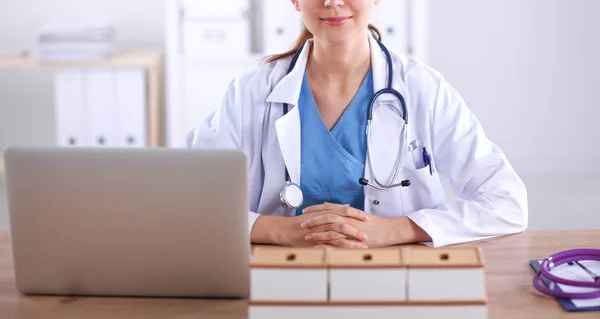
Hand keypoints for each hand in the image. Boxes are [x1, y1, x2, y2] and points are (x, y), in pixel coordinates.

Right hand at [253, 208, 368, 247]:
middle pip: (344, 219)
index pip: (343, 210)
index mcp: (323, 212)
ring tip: (364, 242)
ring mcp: (320, 229)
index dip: (355, 213)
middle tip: (369, 228)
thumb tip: (344, 206)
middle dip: (358, 224)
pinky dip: (343, 246)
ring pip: (340, 231)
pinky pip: (332, 243)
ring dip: (353, 236)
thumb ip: (329, 210)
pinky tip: (351, 250)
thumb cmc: (299, 223)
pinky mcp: (317, 239)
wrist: (284, 229)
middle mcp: (322, 219)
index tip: (366, 216)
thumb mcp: (315, 214)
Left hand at [302, 203, 399, 247]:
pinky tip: (318, 247)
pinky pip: (338, 243)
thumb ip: (345, 211)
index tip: (305, 210)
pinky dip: (327, 244)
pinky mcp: (354, 240)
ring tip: (307, 236)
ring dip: (317, 233)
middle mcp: (348, 218)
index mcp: (348, 211)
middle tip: (302, 223)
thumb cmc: (374, 223)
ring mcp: (351, 229)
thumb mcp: (358, 214)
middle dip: (313, 220)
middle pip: (327, 217)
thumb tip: (332, 208)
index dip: (315, 209)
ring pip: (330, 230)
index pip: (328, 207)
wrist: (388, 230)